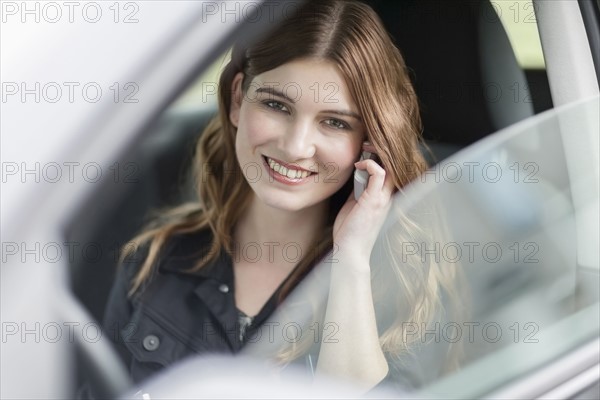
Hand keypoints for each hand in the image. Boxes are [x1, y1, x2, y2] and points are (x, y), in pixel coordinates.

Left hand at [333, 146, 394, 262]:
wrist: (350, 251)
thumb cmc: (350, 231)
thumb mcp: (354, 205)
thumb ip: (358, 190)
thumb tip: (356, 175)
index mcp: (384, 198)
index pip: (391, 171)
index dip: (382, 156)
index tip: (367, 148)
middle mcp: (388, 197)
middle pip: (394, 165)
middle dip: (382, 149)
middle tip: (367, 142)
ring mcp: (383, 199)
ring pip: (391, 166)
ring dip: (377, 153)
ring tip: (365, 147)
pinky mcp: (374, 201)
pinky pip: (379, 174)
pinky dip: (370, 164)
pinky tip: (359, 164)